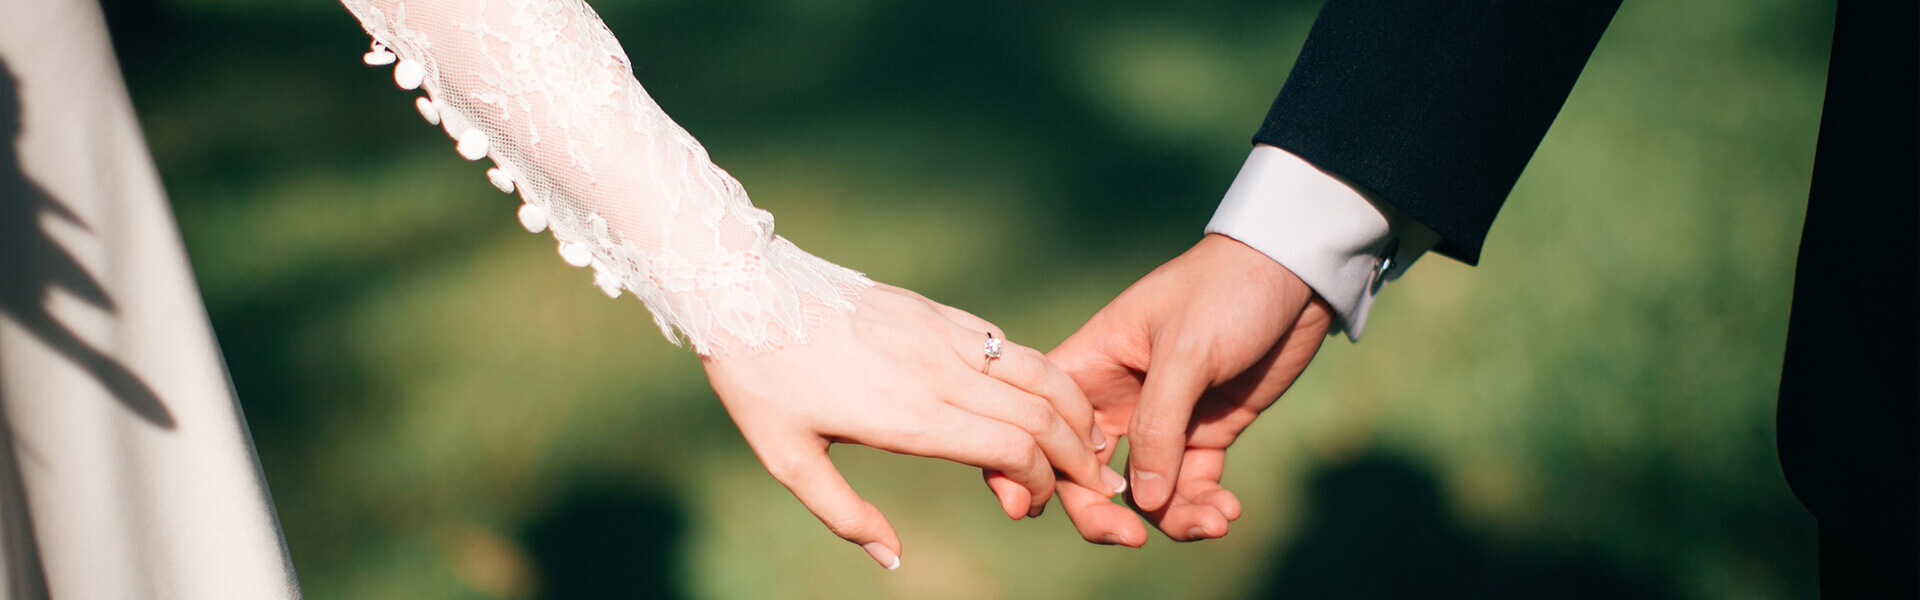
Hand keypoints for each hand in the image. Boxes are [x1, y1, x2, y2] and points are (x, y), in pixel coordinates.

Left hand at [702, 283, 1127, 568]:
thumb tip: (892, 559)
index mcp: (911, 416)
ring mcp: (942, 335)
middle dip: (1080, 455)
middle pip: (1042, 413)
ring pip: (1038, 370)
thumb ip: (845, 514)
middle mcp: (939, 372)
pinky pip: (1006, 343)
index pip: (1012, 448)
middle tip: (1096, 483)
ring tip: (1092, 439)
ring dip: (1076, 408)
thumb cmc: (761, 381)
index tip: (1029, 505)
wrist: (744, 289)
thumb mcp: (788, 460)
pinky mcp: (936, 311)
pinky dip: (1041, 373)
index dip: (1039, 482)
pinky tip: (1045, 395)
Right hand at [1045, 234, 1331, 545]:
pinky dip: (1204, 505)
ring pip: (1145, 491)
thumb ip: (1158, 426)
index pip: (1044, 425)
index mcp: (1090, 365)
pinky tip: (1228, 511)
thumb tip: (1142, 502)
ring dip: (1171, 517)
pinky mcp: (1206, 431)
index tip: (1042, 508)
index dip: (1034, 468)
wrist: (1296, 272)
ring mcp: (1162, 419)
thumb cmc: (1226, 290)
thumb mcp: (1186, 350)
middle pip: (1087, 474)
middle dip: (1104, 514)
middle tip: (1131, 540)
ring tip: (1213, 522)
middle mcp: (1116, 399)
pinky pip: (1192, 485)